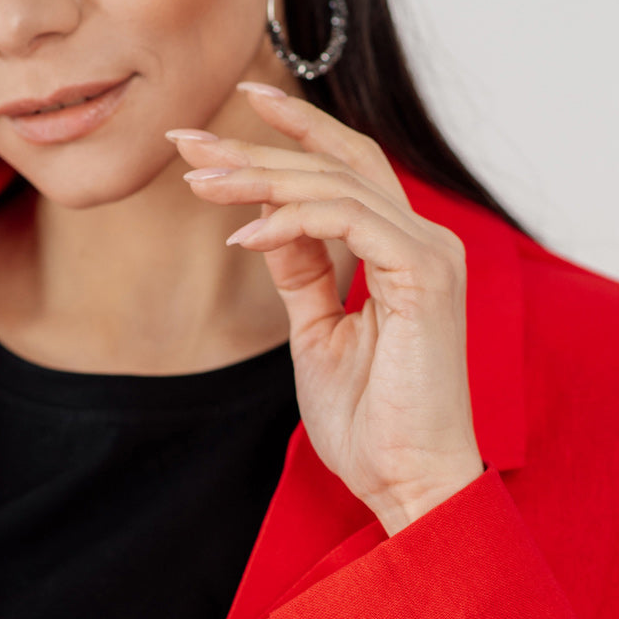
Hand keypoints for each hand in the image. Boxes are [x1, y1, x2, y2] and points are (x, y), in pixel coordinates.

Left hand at [169, 83, 485, 535]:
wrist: (409, 482)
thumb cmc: (371, 425)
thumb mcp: (317, 335)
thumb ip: (302, 275)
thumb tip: (264, 223)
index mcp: (403, 251)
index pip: (346, 170)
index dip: (288, 136)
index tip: (216, 135)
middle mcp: (424, 240)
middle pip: (337, 163)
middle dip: (257, 145)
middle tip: (187, 140)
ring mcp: (430, 254)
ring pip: (336, 184)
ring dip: (261, 177)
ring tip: (201, 182)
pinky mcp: (425, 276)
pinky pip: (348, 221)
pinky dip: (291, 220)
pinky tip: (244, 236)